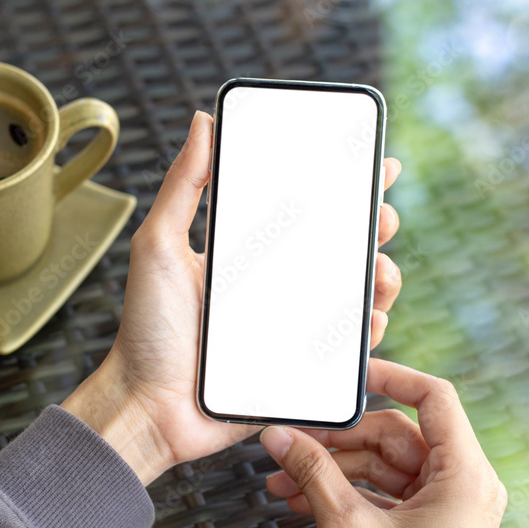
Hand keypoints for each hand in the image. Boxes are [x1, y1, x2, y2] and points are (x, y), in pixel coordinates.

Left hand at [63, 111, 403, 483]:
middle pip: (338, 248)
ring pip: (351, 294)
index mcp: (244, 252)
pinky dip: (367, 332)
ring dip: (380, 277)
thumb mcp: (158, 246)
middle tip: (382, 218)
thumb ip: (182, 186)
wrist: (148, 406)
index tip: (374, 164)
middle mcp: (271, 285)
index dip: (341, 185)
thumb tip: (203, 121)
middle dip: (373, 227)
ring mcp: (287, 326)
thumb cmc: (146, 329)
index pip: (301, 208)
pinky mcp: (297, 367)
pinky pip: (344, 348)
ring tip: (380, 270)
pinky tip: (372, 319)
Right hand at [261, 358, 506, 527]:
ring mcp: (446, 510)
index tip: (353, 371)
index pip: (433, 399)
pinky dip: (346, 493)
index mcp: (465, 478)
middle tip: (293, 443)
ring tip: (285, 480)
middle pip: (396, 434)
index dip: (391, 376)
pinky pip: (384, 493)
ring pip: (383, 465)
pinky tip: (304, 500)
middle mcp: (463, 488)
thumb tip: (280, 436)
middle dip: (339, 440)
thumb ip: (312, 473)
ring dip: (334, 470)